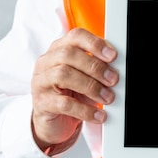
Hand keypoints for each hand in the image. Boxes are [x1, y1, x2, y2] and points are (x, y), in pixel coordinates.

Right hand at [31, 28, 117, 152]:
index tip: (112, 55)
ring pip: (63, 75)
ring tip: (107, 97)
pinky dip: (85, 109)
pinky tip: (98, 114)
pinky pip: (63, 104)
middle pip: (68, 54)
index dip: (95, 43)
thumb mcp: (85, 76)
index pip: (75, 36)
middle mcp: (47, 62)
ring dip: (91, 86)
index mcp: (59, 49)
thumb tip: (116, 67)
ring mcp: (41, 82)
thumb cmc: (71, 92)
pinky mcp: (41, 104)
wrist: (54, 121)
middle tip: (113, 79)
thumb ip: (97, 67)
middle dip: (95, 66)